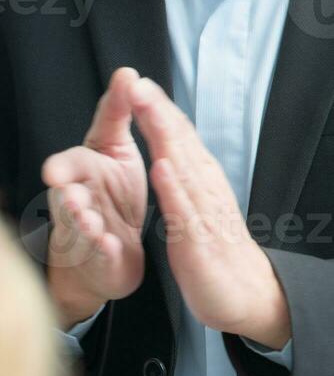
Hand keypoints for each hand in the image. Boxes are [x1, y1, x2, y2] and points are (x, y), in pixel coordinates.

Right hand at [41, 66, 147, 327]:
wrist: (108, 249)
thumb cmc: (111, 194)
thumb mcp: (114, 149)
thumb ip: (116, 114)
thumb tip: (126, 72)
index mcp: (81, 174)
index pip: (69, 165)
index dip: (63, 168)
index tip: (54, 171)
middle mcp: (75, 202)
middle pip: (66, 199)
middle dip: (66, 198)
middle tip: (68, 196)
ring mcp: (84, 232)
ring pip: (78, 227)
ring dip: (82, 225)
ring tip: (90, 222)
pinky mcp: (99, 257)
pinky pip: (98, 254)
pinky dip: (102, 250)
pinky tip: (109, 245)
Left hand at [129, 76, 289, 348]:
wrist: (240, 292)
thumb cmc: (212, 249)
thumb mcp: (194, 206)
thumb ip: (183, 178)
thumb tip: (169, 149)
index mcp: (199, 181)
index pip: (178, 138)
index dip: (158, 111)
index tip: (137, 84)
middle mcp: (204, 189)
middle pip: (180, 143)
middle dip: (158, 112)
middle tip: (137, 83)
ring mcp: (203, 213)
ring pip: (182, 167)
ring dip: (164, 137)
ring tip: (146, 109)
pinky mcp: (197, 240)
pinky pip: (184, 211)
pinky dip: (173, 188)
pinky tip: (161, 167)